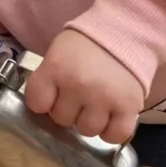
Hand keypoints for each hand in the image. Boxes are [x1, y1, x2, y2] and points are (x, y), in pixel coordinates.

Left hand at [26, 30, 142, 145]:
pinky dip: (112, 131)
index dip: (44, 101)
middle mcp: (78, 85)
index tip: (53, 93)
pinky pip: (115, 135)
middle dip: (69, 109)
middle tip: (80, 93)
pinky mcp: (129, 107)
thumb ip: (48, 78)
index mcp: (56, 68)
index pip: (37, 103)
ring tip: (97, 103)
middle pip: (62, 119)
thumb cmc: (86, 43)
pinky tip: (111, 117)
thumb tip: (44, 107)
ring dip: (90, 120)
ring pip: (87, 130)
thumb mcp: (58, 52)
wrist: (125, 31)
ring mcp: (103, 98)